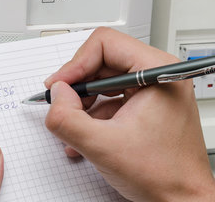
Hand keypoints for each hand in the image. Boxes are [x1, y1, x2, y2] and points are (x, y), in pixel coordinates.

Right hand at [44, 27, 214, 201]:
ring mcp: (152, 90)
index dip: (75, 64)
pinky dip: (91, 113)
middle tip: (62, 103)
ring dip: (82, 101)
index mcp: (158, 72)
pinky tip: (84, 134)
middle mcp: (158, 75)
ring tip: (74, 123)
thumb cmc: (164, 176)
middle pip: (101, 60)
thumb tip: (56, 95)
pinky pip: (109, 97)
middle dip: (77, 85)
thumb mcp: (102, 146)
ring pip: (102, 79)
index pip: (104, 44)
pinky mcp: (145, 105)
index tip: (60, 86)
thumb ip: (67, 118)